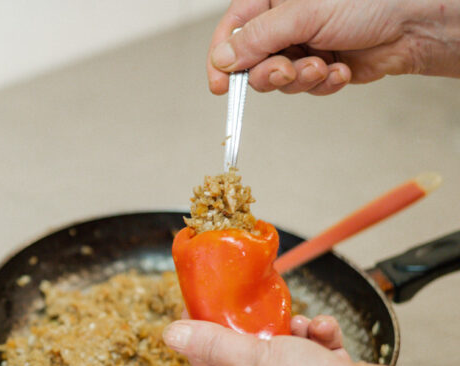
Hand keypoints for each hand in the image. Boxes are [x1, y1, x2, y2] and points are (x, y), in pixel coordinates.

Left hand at [163, 314, 381, 365]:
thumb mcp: (250, 358)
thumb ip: (211, 343)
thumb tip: (171, 335)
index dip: (200, 339)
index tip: (198, 309)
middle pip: (246, 363)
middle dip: (256, 332)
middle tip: (254, 308)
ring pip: (285, 358)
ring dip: (293, 334)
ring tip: (302, 323)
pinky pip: (315, 362)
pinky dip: (320, 343)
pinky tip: (325, 332)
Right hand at [208, 0, 459, 95]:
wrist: (412, 24)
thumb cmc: (367, 1)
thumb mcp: (302, 14)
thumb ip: (257, 38)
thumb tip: (222, 60)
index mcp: (271, 0)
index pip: (231, 31)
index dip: (222, 60)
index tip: (221, 85)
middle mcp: (283, 24)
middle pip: (251, 62)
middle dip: (270, 73)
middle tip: (286, 70)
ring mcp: (301, 47)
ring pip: (278, 80)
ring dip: (301, 78)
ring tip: (324, 65)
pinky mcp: (320, 68)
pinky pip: (305, 88)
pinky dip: (322, 83)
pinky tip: (341, 68)